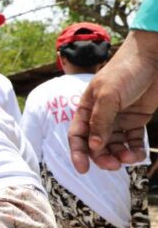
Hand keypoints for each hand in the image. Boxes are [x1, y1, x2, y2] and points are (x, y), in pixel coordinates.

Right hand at [69, 30, 157, 172]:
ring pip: (115, 145)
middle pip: (96, 145)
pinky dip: (134, 150)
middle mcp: (100, 116)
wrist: (154, 57)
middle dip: (103, 157)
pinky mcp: (136, 120)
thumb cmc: (126, 71)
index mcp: (87, 108)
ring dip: (120, 155)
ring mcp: (119, 119)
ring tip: (130, 159)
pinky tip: (138, 154)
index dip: (78, 153)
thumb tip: (94, 146)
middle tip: (113, 165)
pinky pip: (132, 141)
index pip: (78, 136)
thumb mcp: (108, 96)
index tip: (83, 170)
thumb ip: (100, 122)